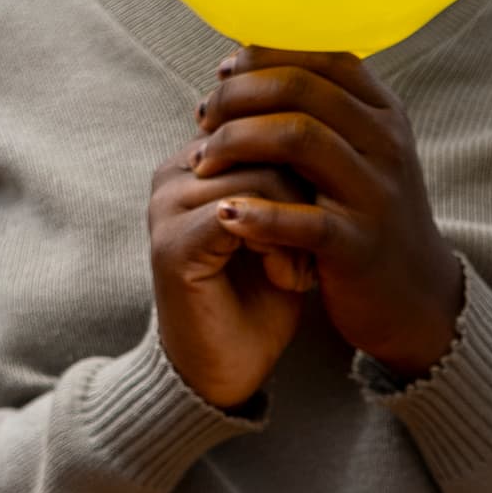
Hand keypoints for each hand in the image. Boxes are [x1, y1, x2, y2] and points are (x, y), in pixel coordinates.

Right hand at [148, 146, 313, 408]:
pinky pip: (241, 212)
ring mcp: (166, 207)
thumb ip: (289, 172)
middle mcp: (174, 175)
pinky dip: (278, 246)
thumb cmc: (261, 297)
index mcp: (197, 159)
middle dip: (304, 194)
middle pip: (264, 141)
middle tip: (313, 248)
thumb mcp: (285, 221)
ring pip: (261, 175)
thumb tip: (325, 122)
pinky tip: (287, 279)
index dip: (304, 166)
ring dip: (296, 224)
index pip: (265, 121)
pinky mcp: (172, 245)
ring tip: (299, 269)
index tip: (319, 219)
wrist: (228, 371)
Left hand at [190, 48, 465, 376]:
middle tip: (202, 117)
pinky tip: (225, 213)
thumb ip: (321, 112)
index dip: (264, 57)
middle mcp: (386, 144)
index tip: (224, 73)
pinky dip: (259, 213)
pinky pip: (305, 219)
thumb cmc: (368, 216)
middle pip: (300, 90)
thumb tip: (250, 64)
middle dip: (238, 97)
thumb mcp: (361, 154)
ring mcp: (376, 193)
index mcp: (383, 114)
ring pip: (299, 138)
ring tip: (202, 160)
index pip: (321, 57)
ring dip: (236, 141)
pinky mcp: (359, 245)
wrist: (416, 296)